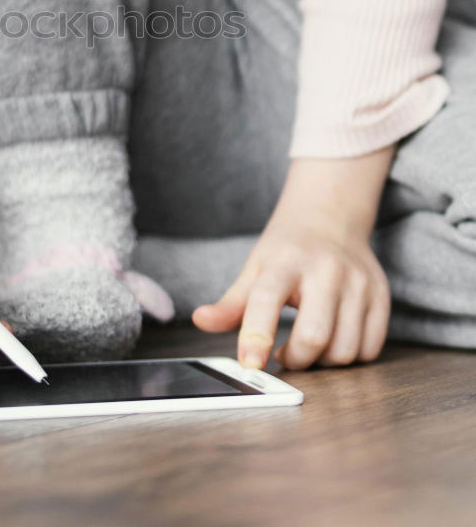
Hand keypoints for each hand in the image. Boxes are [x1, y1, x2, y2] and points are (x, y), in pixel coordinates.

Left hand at [192, 150, 395, 370]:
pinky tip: (332, 341)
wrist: (330, 217)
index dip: (256, 336)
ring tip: (307, 346)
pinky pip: (370, 349)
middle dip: (296, 359)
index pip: (267, 300)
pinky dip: (349, 356)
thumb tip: (200, 321)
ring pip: (345, 350)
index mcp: (286, 261)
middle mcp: (326, 270)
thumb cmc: (286, 250)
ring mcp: (358, 282)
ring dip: (323, 363)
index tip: (250, 364)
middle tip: (284, 354)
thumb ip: (230, 302)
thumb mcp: (254, 268)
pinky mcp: (381, 296)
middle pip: (314, 336)